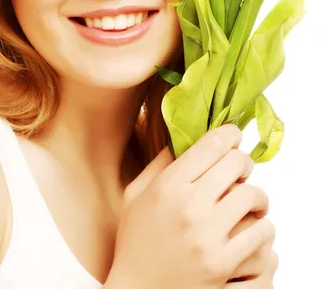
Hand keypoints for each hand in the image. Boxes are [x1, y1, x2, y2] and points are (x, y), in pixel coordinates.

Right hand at [106, 125, 274, 288]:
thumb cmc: (136, 240)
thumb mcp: (137, 194)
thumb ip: (160, 162)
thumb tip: (185, 135)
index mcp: (168, 186)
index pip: (212, 144)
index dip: (230, 134)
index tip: (234, 135)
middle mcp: (188, 206)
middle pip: (236, 163)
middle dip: (244, 161)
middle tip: (241, 169)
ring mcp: (206, 236)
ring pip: (252, 195)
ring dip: (256, 194)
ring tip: (249, 200)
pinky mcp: (222, 263)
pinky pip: (261, 231)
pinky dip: (262, 226)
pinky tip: (252, 227)